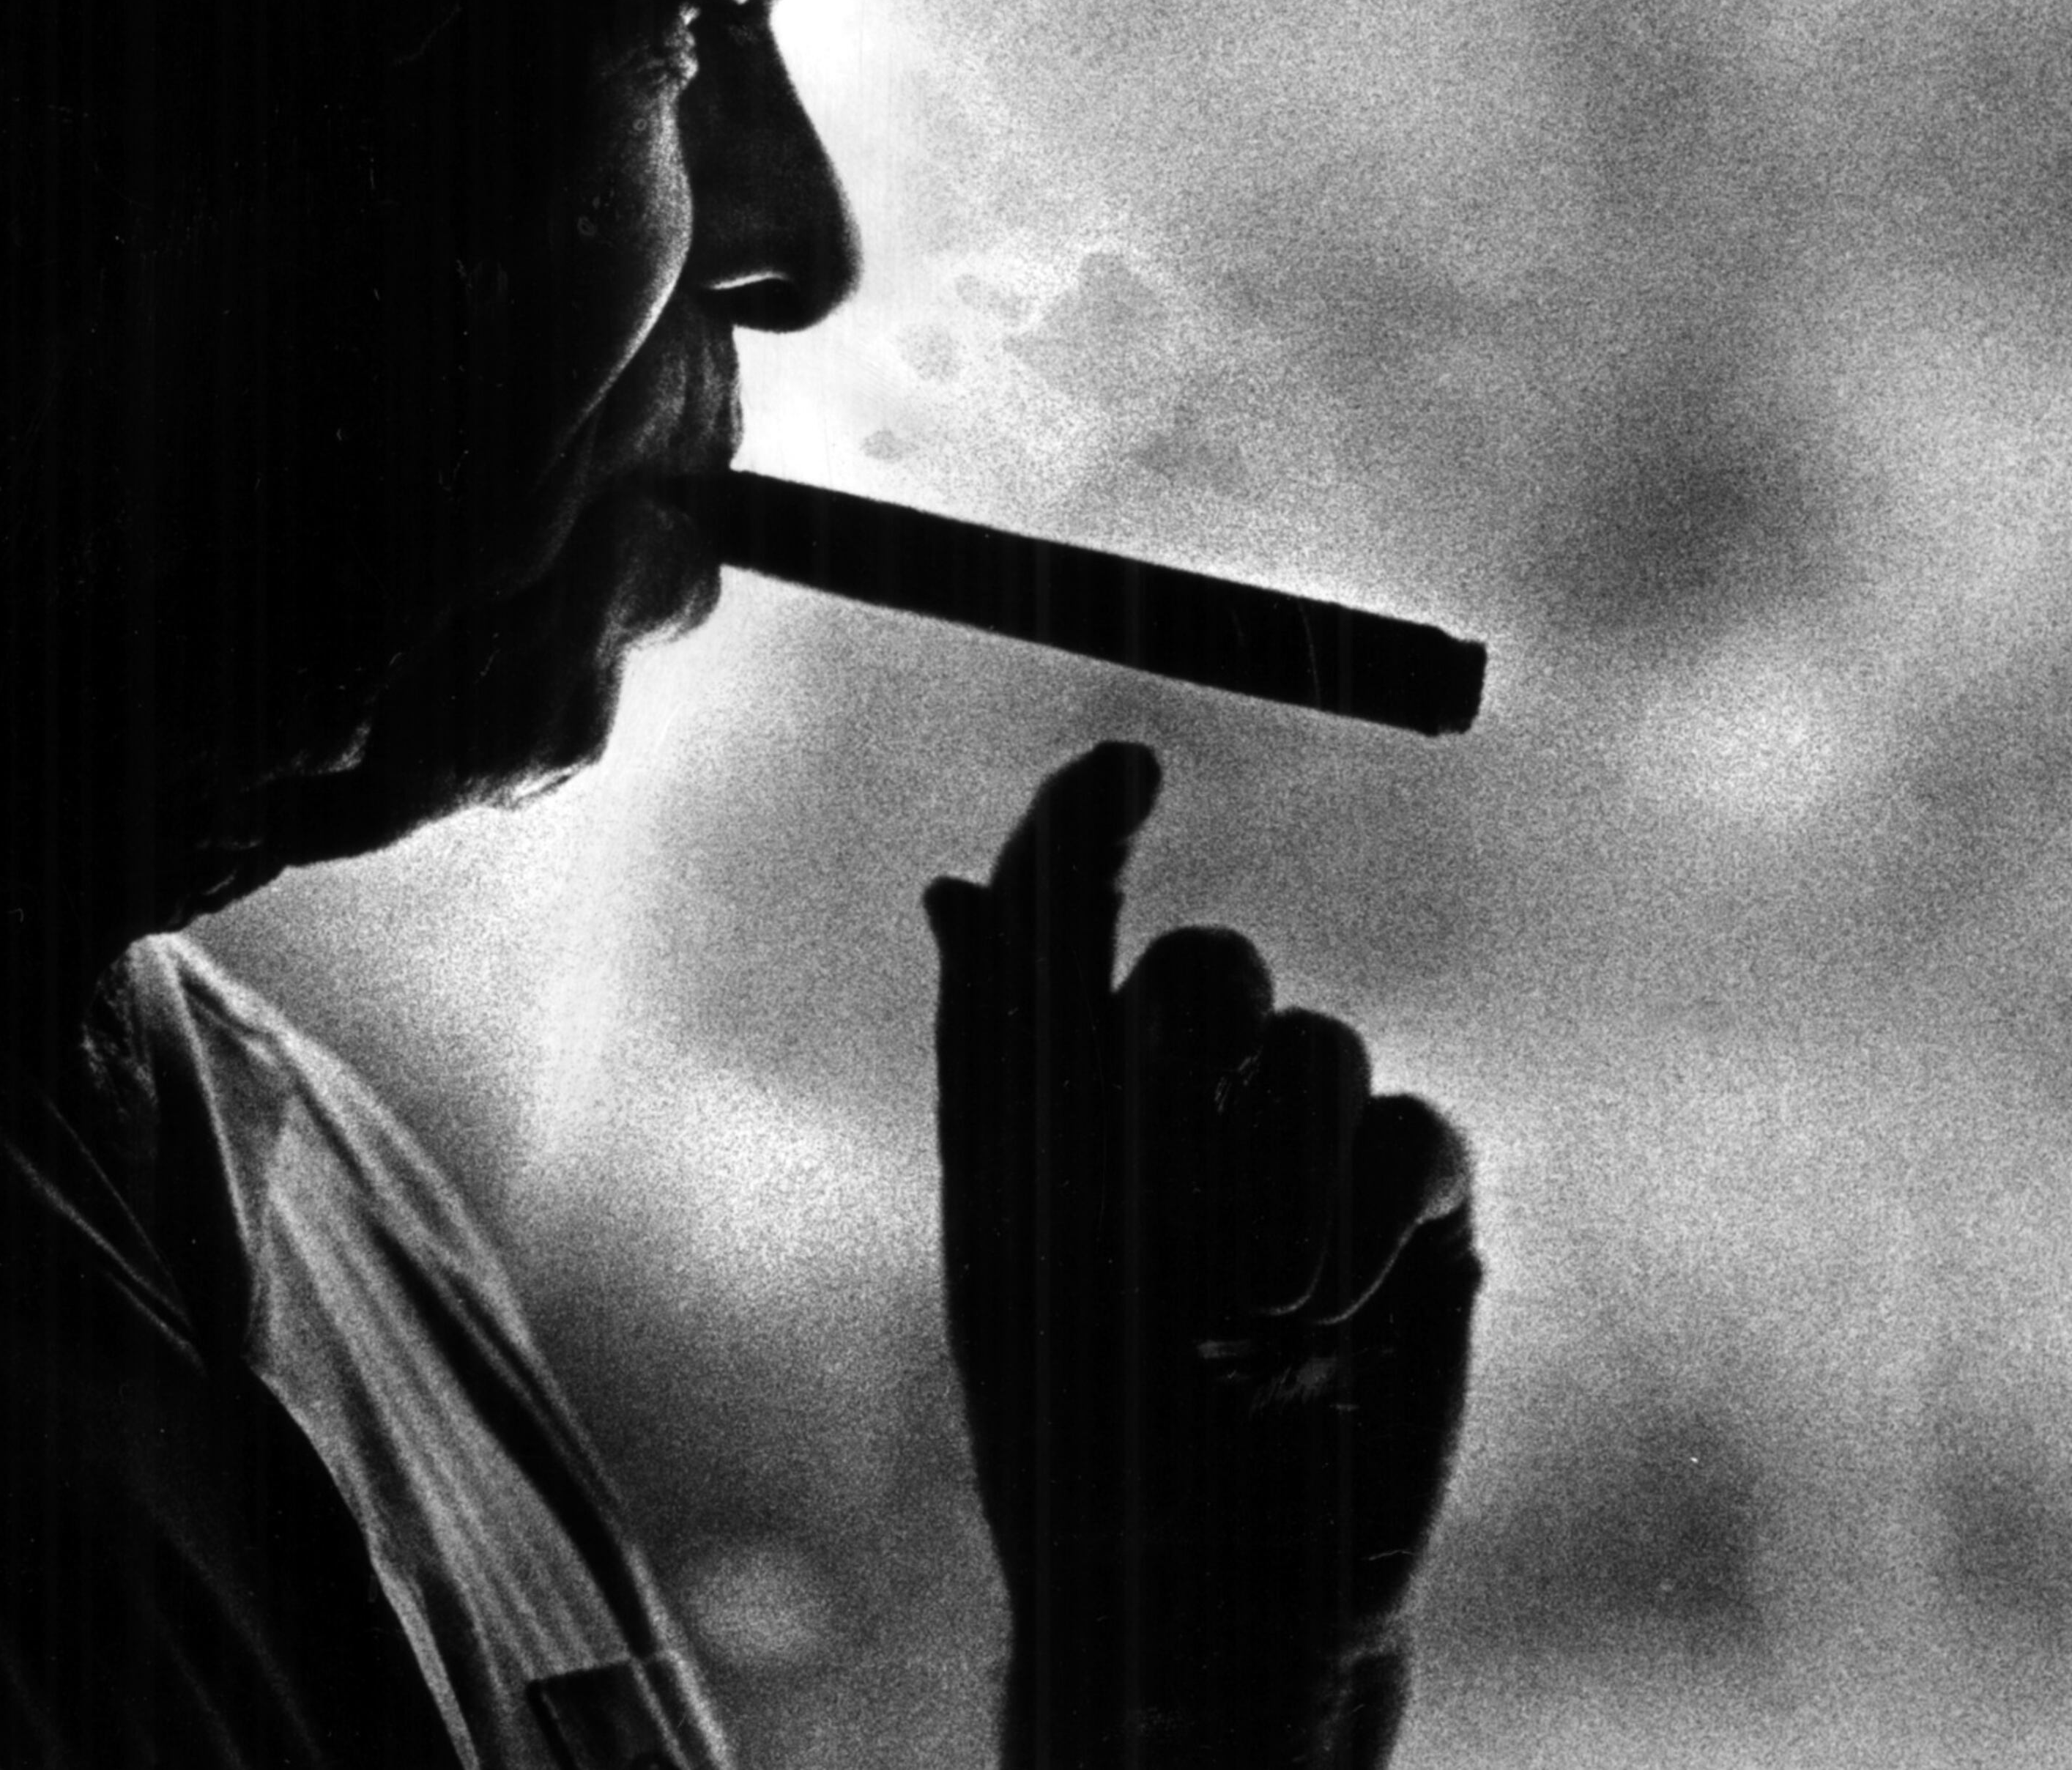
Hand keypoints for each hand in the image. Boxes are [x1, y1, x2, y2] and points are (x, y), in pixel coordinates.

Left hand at [926, 743, 1479, 1769]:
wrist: (1199, 1589)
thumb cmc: (1076, 1415)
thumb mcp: (1010, 1225)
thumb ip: (998, 1047)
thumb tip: (947, 885)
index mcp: (1060, 1084)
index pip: (1072, 905)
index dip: (1089, 817)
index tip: (1125, 768)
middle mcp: (1183, 1096)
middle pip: (1206, 967)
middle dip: (1183, 1051)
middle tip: (1151, 1184)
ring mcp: (1302, 1147)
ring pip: (1311, 1043)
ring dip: (1267, 1173)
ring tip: (1237, 1318)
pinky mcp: (1408, 1209)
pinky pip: (1410, 1134)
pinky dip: (1357, 1223)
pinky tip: (1316, 1327)